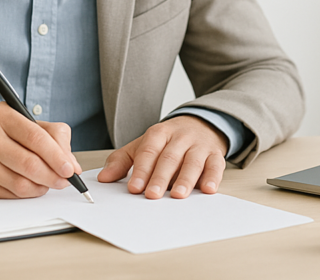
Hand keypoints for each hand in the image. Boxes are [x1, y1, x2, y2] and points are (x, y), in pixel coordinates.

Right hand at [0, 102, 81, 198]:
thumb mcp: (23, 122)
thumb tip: (72, 164)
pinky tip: (28, 186)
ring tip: (47, 182)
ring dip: (41, 187)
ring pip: (20, 184)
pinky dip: (25, 194)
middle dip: (53, 176)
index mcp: (1, 117)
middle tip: (65, 181)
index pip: (35, 137)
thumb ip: (53, 136)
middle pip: (29, 164)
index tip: (70, 169)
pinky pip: (9, 195)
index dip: (57, 156)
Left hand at [97, 115, 226, 198]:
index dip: (142, 169)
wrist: (201, 124)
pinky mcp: (215, 154)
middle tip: (152, 195)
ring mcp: (199, 145)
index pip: (149, 150)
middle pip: (169, 157)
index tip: (134, 187)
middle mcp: (180, 137)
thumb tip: (103, 178)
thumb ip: (122, 161)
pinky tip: (208, 189)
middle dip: (160, 177)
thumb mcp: (143, 145)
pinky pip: (216, 165)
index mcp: (159, 133)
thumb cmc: (168, 141)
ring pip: (192, 161)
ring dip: (185, 179)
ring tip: (178, 195)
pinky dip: (213, 177)